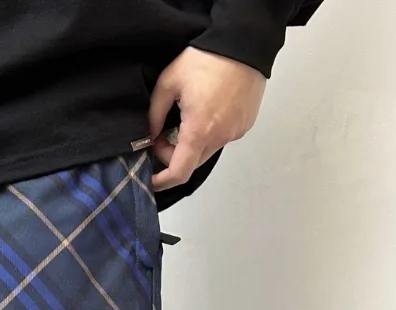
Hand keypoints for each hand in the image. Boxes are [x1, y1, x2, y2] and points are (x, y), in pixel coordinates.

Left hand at [149, 47, 266, 190]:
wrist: (245, 41)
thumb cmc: (206, 59)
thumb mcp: (168, 83)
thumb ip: (154, 115)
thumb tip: (150, 136)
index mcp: (199, 131)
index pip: (179, 173)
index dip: (162, 181)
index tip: (150, 179)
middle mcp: (220, 137)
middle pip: (191, 164)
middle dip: (172, 156)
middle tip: (162, 134)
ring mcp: (235, 132)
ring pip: (206, 152)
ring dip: (191, 144)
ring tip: (185, 118)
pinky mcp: (245, 125)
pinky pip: (221, 138)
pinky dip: (208, 134)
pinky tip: (206, 111)